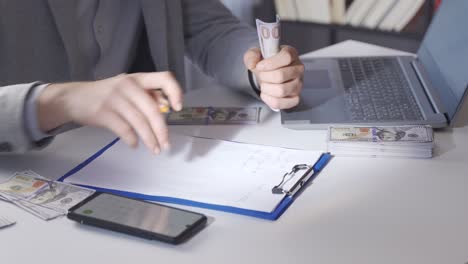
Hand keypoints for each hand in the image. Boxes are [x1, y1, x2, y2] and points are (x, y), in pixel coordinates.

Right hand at [37, 72, 182, 153]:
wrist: (73, 98)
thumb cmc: (107, 95)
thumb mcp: (128, 89)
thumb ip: (147, 96)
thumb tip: (167, 107)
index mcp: (138, 78)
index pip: (164, 78)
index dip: (175, 92)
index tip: (178, 108)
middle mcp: (128, 85)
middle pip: (152, 109)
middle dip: (161, 130)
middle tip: (166, 145)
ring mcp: (114, 98)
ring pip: (139, 122)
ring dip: (149, 139)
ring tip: (155, 149)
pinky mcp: (103, 112)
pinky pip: (124, 129)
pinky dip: (132, 139)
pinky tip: (135, 144)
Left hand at [244, 45, 303, 109]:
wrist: (268, 74)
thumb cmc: (266, 63)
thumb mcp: (256, 55)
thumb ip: (252, 55)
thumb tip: (253, 63)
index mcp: (291, 54)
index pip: (286, 57)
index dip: (270, 63)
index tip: (259, 66)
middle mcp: (298, 69)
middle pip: (281, 75)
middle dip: (265, 77)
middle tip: (261, 76)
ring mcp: (298, 85)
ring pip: (281, 90)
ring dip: (266, 88)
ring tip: (264, 84)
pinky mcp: (295, 98)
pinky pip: (281, 103)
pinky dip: (269, 100)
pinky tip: (266, 93)